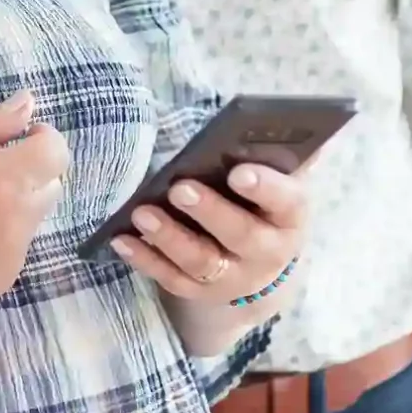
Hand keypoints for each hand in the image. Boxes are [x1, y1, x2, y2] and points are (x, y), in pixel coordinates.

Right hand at [0, 92, 70, 314]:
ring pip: (32, 219)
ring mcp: (13, 258)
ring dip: (13, 207)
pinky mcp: (1, 283)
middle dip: (28, 173)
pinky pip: (15, 249)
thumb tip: (29, 103)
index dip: (40, 139)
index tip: (11, 140)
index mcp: (5, 183)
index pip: (56, 153)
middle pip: (51, 186)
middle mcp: (19, 224)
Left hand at [110, 161, 307, 304]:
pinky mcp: (201, 291)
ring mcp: (233, 277)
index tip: (238, 172)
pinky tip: (122, 240)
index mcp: (290, 216)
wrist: (261, 262)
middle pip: (241, 235)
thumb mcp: (276, 179)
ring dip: (169, 237)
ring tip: (141, 213)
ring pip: (202, 262)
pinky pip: (172, 279)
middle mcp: (267, 252)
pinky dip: (145, 260)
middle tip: (179, 188)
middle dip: (209, 211)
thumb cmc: (262, 202)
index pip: (286, 201)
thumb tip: (262, 121)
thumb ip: (270, 153)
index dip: (265, 187)